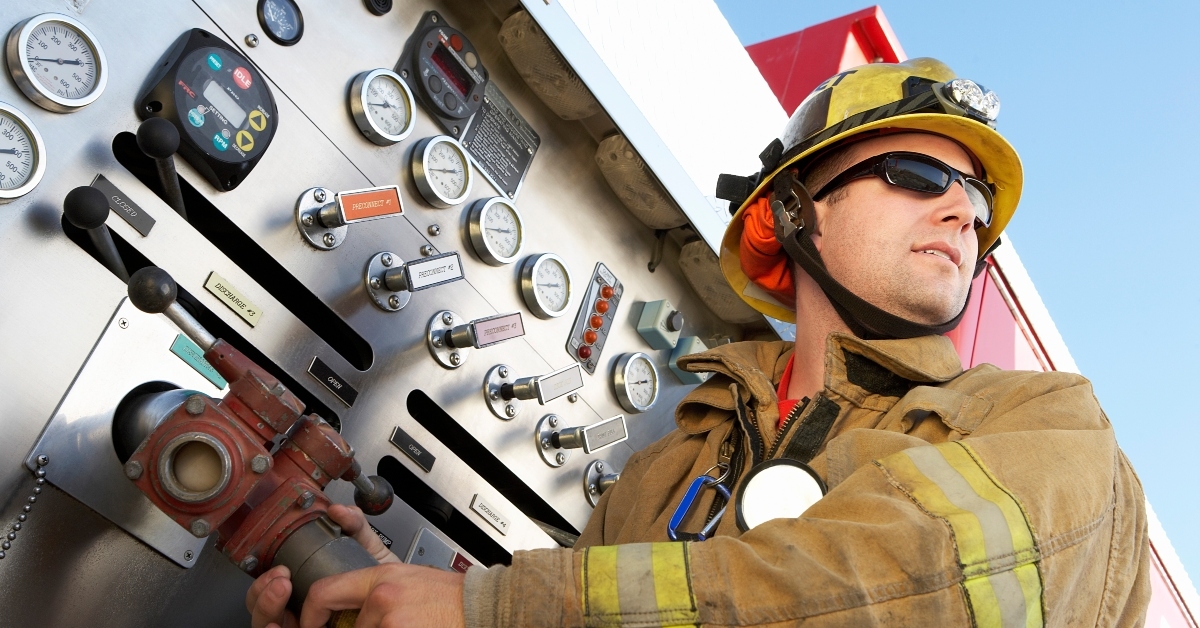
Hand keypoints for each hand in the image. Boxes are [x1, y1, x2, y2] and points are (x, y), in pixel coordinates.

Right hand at [245, 504, 399, 626]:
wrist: (400, 598)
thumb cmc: (378, 577)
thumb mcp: (365, 547)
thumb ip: (353, 525)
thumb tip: (338, 510)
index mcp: (301, 588)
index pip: (266, 590)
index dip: (263, 582)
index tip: (279, 571)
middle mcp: (297, 609)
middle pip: (262, 609)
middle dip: (263, 594)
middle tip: (281, 580)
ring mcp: (304, 622)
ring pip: (268, 624)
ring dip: (268, 607)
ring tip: (282, 591)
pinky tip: (286, 623)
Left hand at [300, 562, 465, 627]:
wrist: (479, 607)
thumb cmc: (447, 595)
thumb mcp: (406, 576)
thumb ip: (372, 586)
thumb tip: (348, 601)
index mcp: (381, 576)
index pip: (324, 592)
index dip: (310, 615)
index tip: (312, 624)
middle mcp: (382, 596)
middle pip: (346, 626)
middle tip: (374, 625)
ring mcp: (391, 621)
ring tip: (406, 624)